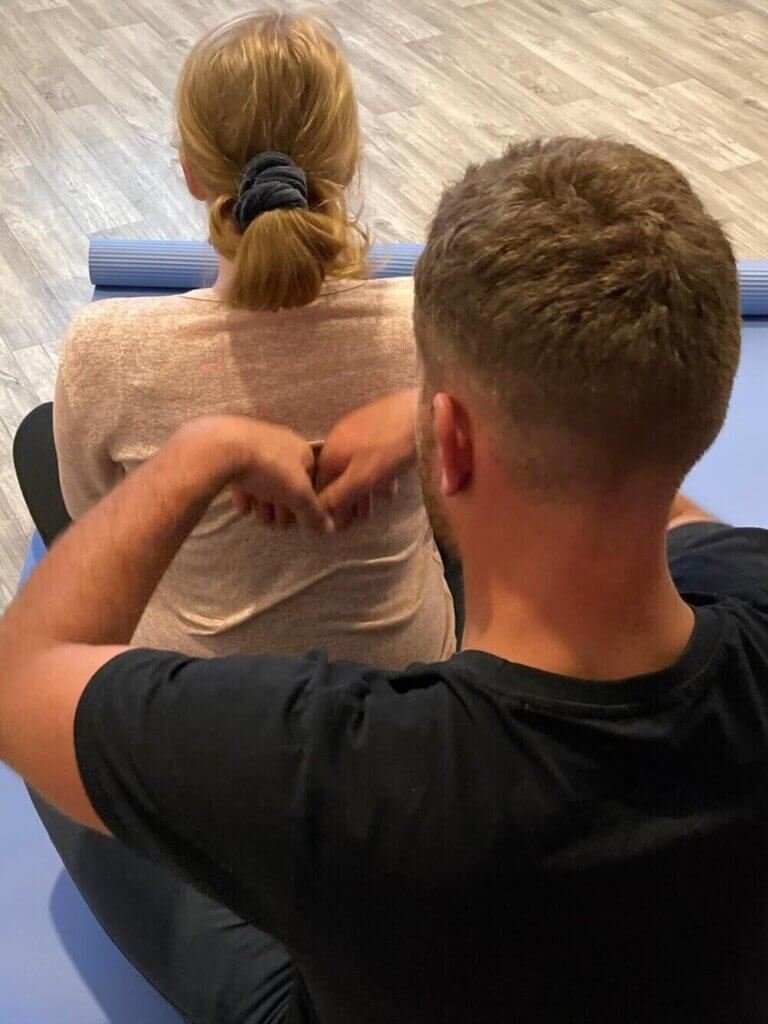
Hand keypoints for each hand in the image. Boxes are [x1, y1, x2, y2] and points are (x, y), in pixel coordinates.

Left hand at [183, 416, 331, 532]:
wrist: (223, 448)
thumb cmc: (269, 468)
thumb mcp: (298, 494)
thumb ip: (313, 513)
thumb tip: (329, 529)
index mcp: (302, 450)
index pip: (310, 483)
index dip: (302, 505)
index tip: (293, 520)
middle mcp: (282, 445)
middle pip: (286, 484)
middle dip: (280, 507)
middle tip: (272, 522)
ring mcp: (255, 447)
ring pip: (265, 482)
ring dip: (263, 503)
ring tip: (257, 516)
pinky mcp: (232, 452)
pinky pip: (243, 477)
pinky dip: (245, 494)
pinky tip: (243, 507)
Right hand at [315, 389, 416, 527]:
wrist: (424, 411)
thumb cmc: (391, 448)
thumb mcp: (362, 479)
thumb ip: (338, 497)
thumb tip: (318, 514)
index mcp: (331, 451)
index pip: (320, 486)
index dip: (329, 508)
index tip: (343, 525)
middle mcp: (339, 438)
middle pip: (338, 476)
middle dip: (348, 500)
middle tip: (360, 519)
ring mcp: (358, 430)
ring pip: (355, 467)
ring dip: (363, 489)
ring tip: (375, 506)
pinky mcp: (378, 425)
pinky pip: (370, 456)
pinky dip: (376, 474)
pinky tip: (389, 485)